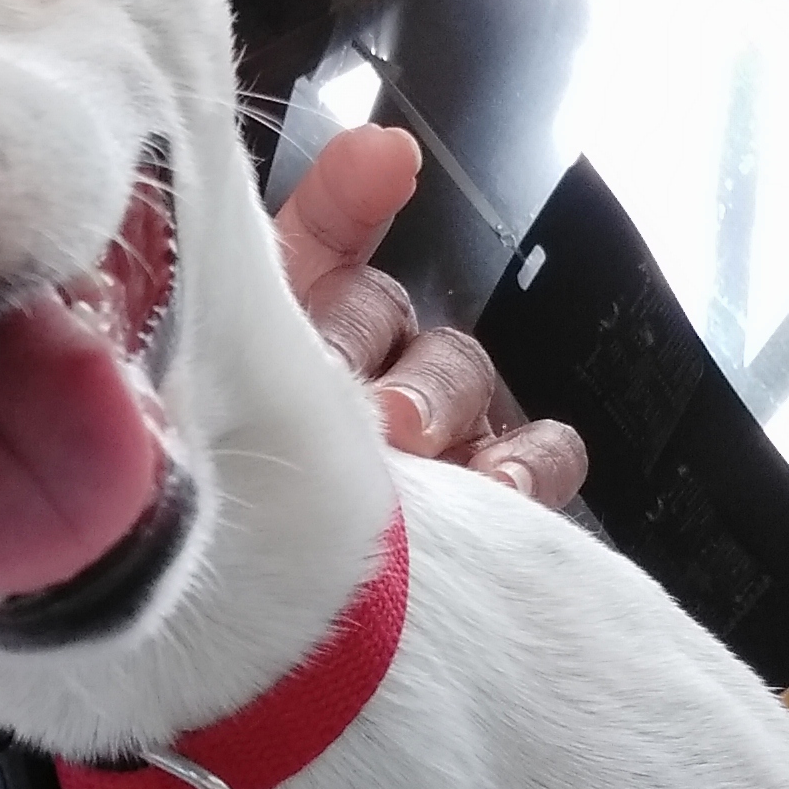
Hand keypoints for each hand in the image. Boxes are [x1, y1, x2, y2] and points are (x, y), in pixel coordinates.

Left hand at [274, 126, 586, 509]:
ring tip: (414, 450)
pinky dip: (526, 463)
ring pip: (466, 374)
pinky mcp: (499, 492)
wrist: (267, 638)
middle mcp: (363, 366)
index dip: (349, 197)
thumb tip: (383, 150)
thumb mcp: (244, 366)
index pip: (324, 235)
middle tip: (359, 400)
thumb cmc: (251, 488)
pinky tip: (494, 486)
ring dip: (444, 406)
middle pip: (395, 312)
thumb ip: (305, 252)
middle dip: (375, 342)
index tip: (379, 169)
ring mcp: (438, 430)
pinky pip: (544, 453)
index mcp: (288, 332)